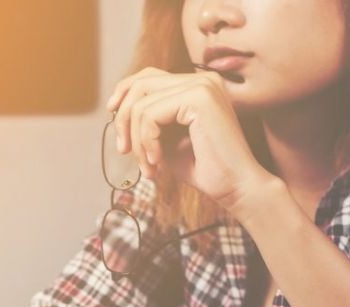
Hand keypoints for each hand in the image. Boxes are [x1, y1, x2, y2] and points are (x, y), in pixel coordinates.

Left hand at [106, 67, 274, 213]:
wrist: (237, 188)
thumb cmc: (206, 170)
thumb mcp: (169, 140)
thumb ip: (149, 122)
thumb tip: (118, 110)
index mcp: (198, 85)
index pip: (149, 76)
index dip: (124, 92)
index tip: (112, 116)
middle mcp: (202, 79)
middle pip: (141, 84)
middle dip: (124, 118)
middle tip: (124, 151)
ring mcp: (202, 85)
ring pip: (142, 102)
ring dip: (136, 139)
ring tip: (148, 166)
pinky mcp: (199, 98)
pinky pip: (150, 115)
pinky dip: (145, 141)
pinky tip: (157, 162)